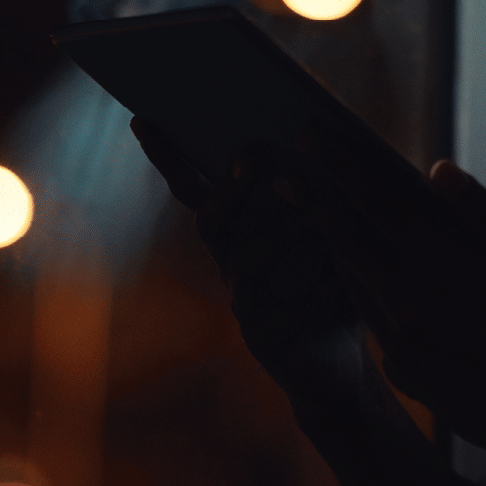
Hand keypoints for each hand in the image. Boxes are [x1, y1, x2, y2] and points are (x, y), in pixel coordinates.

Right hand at [130, 118, 362, 403]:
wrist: (341, 363)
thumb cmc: (335, 284)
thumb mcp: (330, 229)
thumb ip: (314, 189)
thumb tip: (317, 122)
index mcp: (242, 230)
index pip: (198, 188)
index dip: (169, 158)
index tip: (144, 121)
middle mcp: (234, 262)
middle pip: (209, 219)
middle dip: (226, 186)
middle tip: (252, 152)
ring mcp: (245, 302)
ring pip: (238, 265)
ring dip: (266, 238)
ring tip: (291, 221)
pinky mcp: (265, 339)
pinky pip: (272, 311)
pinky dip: (303, 289)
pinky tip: (324, 271)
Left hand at [283, 128, 485, 469]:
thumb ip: (480, 213)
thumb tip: (437, 169)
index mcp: (443, 265)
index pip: (380, 203)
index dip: (343, 167)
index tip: (312, 138)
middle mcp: (411, 302)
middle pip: (349, 240)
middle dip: (314, 203)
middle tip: (283, 175)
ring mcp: (401, 342)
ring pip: (354, 281)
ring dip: (329, 244)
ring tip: (308, 213)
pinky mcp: (402, 372)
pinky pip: (371, 319)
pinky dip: (356, 288)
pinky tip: (352, 271)